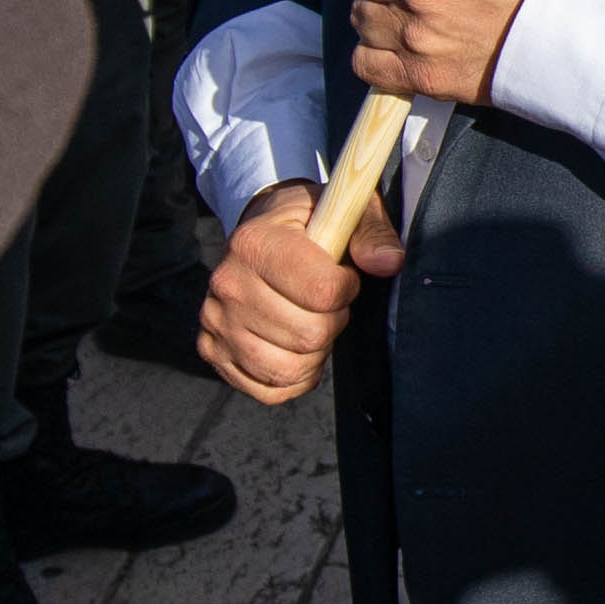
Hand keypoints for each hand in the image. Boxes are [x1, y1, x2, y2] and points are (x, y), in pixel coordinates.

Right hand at [203, 176, 398, 406]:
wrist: (260, 235)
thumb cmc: (309, 226)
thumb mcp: (344, 213)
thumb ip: (371, 234)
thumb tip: (390, 263)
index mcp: (255, 243)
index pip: (322, 292)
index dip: (346, 289)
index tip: (342, 276)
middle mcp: (227, 283)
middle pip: (308, 336)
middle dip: (332, 321)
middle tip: (325, 302)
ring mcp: (216, 321)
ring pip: (288, 369)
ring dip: (314, 353)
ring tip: (310, 321)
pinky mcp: (214, 351)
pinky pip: (268, 390)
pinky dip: (295, 379)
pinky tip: (298, 351)